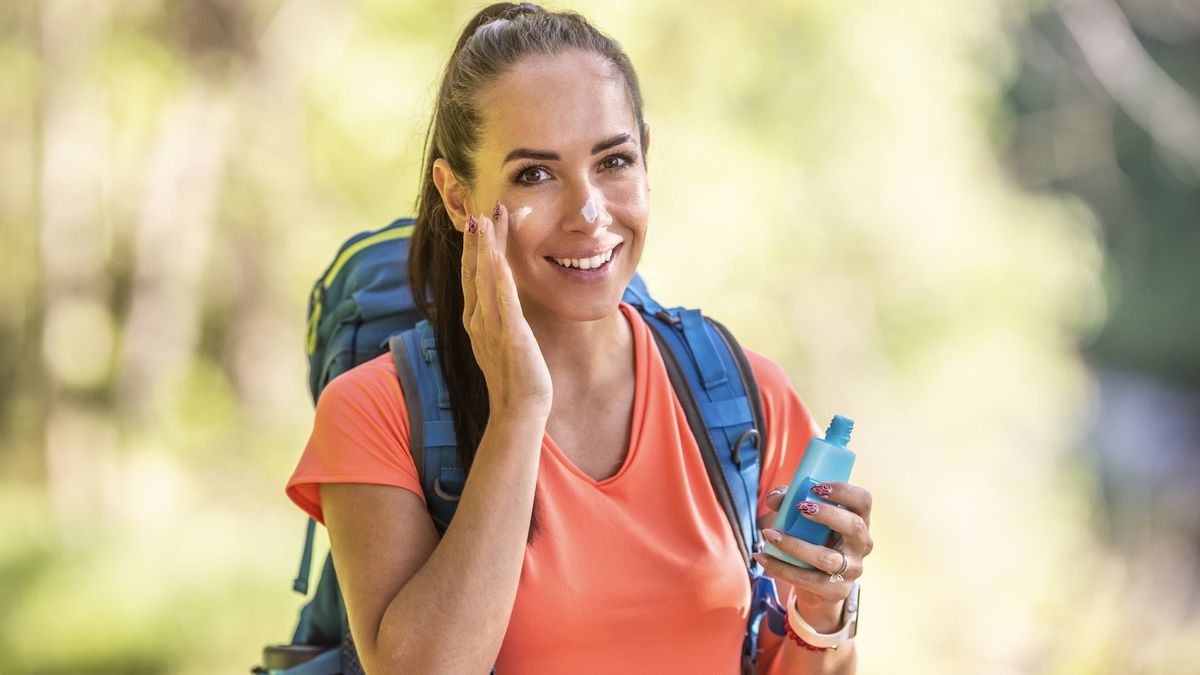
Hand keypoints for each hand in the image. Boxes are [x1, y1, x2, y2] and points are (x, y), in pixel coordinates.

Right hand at [461, 201, 552, 420]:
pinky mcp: (510, 336)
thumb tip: (501, 297)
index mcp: (477, 318)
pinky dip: (500, 278)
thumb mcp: (502, 339)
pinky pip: (504, 302)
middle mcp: (479, 319)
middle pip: (475, 270)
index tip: (480, 220)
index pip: (473, 274)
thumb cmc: (515, 377)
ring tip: (487, 220)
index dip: (475, 246)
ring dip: (486, 248)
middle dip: (478, 238)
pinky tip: (500, 259)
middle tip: (481, 208)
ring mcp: (492, 327)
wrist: (518, 410)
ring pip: (485, 279)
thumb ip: (499, 316)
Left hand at [753, 482, 873, 627]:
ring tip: (769, 534)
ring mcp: (852, 570)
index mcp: (858, 520)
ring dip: (795, 545)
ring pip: (827, 558)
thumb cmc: (812, 539)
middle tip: (800, 506)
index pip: (863, 501)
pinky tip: (761, 557)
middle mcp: (861, 544)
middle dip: (828, 514)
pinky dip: (781, 568)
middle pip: (855, 526)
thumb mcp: (802, 518)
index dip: (844, 491)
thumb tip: (774, 498)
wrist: (815, 582)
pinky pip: (808, 580)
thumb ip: (788, 502)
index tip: (817, 487)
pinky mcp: (837, 590)